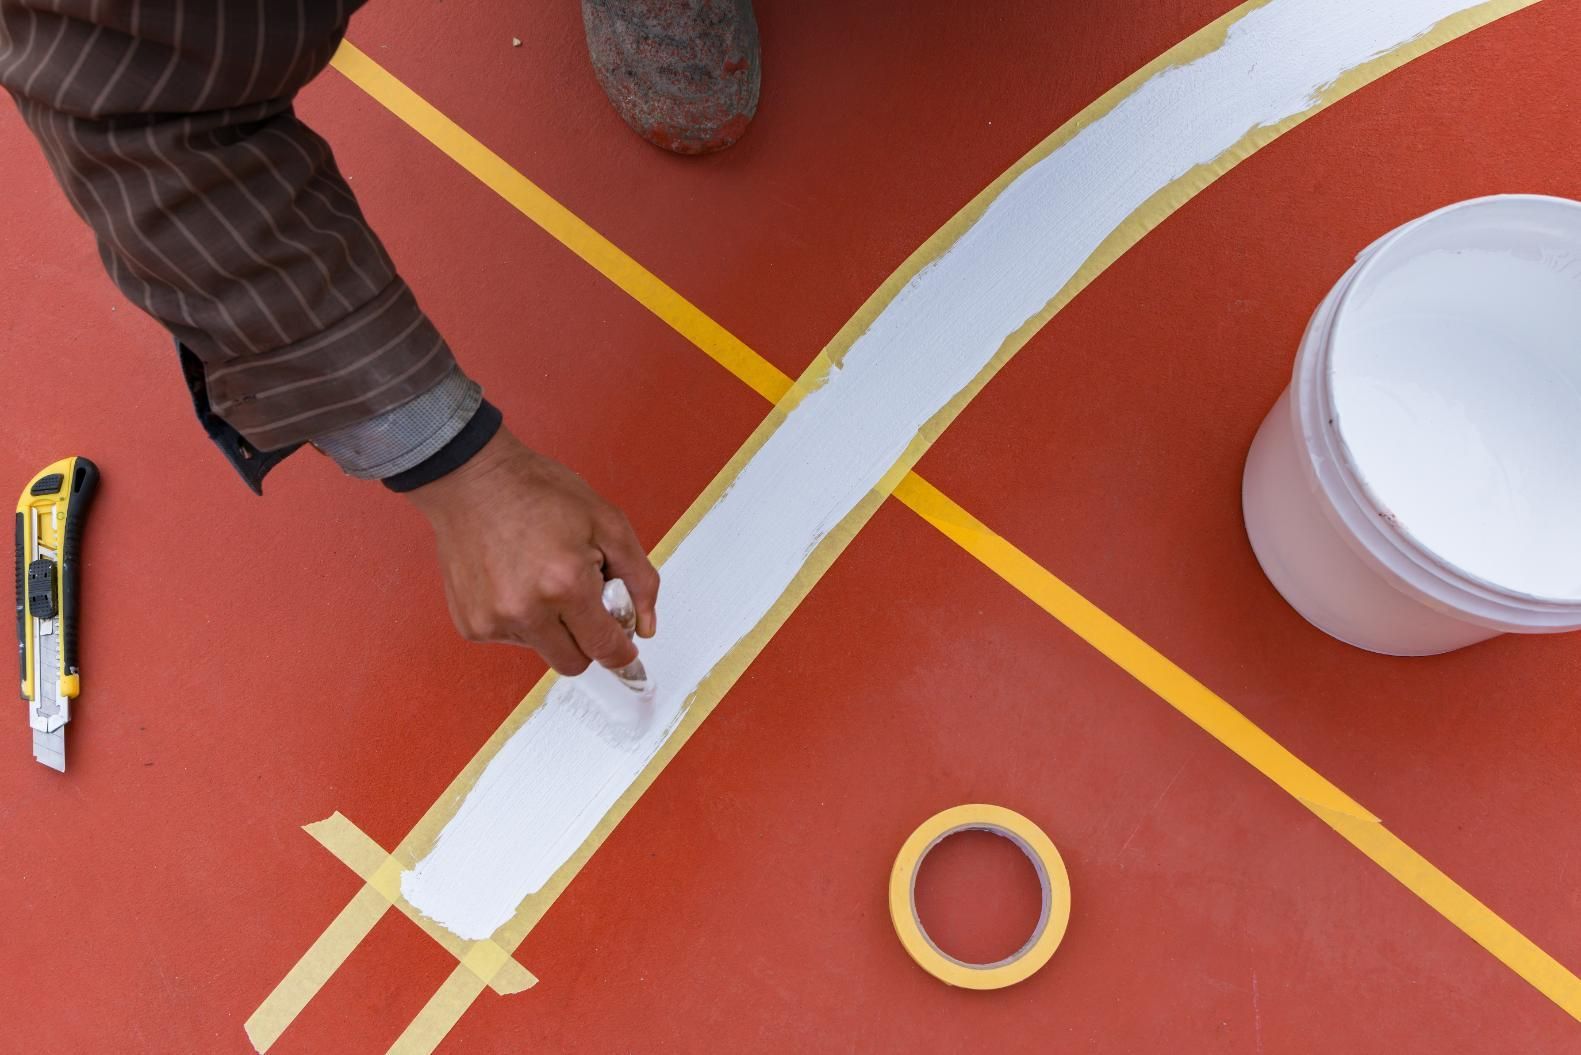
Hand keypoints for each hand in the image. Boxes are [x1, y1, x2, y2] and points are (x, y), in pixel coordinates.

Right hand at [405, 428, 658, 674]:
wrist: (470, 479)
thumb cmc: (538, 492)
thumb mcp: (607, 523)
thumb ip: (639, 579)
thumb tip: (645, 627)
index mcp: (565, 585)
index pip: (604, 648)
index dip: (621, 650)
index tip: (625, 647)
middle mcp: (526, 612)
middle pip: (573, 662)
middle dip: (586, 638)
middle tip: (582, 598)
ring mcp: (493, 622)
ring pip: (542, 649)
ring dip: (552, 626)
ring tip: (542, 578)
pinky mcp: (471, 624)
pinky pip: (512, 638)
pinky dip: (522, 619)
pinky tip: (515, 579)